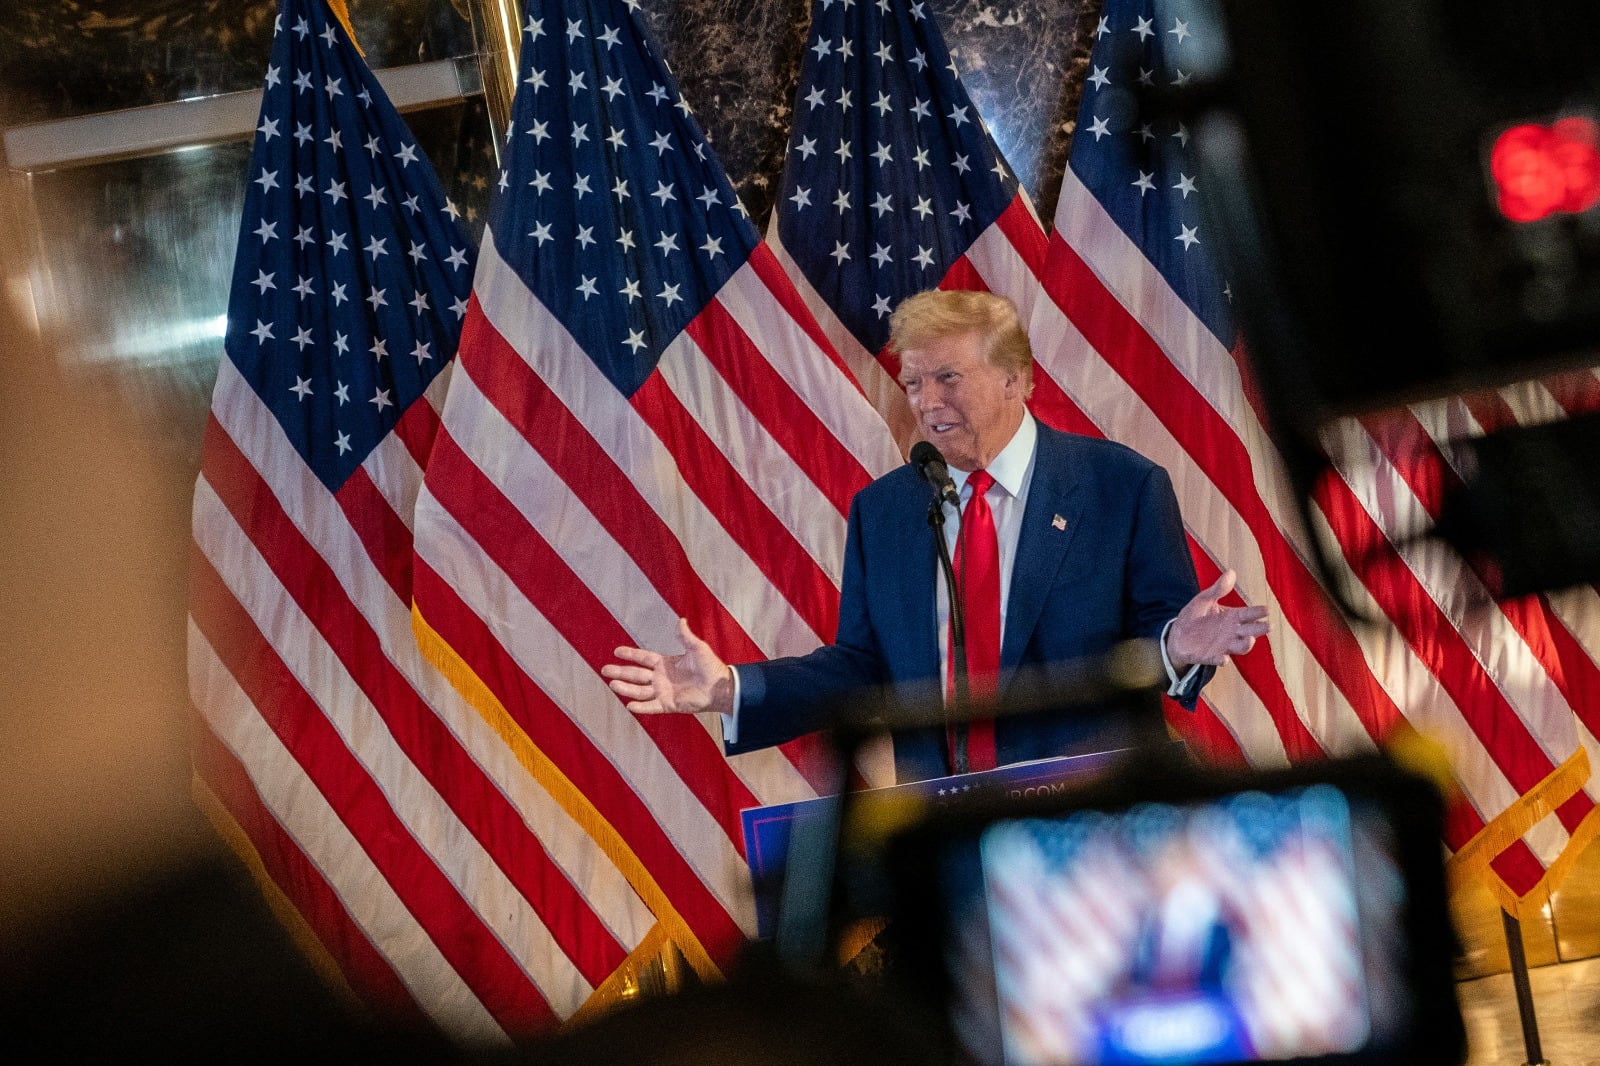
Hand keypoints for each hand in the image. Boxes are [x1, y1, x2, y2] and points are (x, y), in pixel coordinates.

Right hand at [601, 617, 734, 716]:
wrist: (720, 687)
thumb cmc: (711, 667)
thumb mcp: (697, 648)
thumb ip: (686, 636)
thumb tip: (681, 619)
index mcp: (665, 663)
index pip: (643, 658)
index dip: (630, 654)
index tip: (616, 651)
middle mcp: (661, 678)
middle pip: (636, 674)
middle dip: (620, 671)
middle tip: (604, 669)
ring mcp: (663, 692)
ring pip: (639, 690)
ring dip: (626, 688)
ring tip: (612, 684)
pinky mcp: (668, 705)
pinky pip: (651, 706)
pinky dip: (641, 707)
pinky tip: (629, 705)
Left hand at [1165, 569, 1270, 669]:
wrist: (1178, 636)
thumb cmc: (1194, 616)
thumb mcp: (1203, 599)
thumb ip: (1218, 589)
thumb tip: (1231, 572)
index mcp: (1232, 617)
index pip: (1248, 613)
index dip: (1257, 612)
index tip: (1266, 610)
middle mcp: (1232, 632)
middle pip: (1249, 631)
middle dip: (1259, 629)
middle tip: (1268, 626)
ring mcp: (1224, 645)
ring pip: (1240, 647)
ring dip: (1245, 645)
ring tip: (1249, 640)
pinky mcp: (1211, 656)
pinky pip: (1219, 659)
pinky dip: (1222, 660)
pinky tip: (1224, 659)